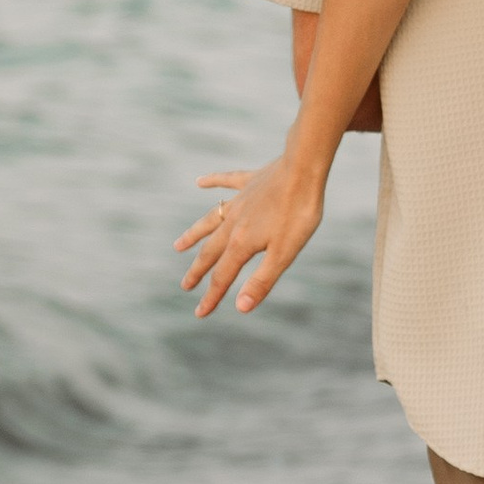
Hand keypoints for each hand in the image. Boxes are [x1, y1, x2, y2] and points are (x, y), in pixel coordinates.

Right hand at [176, 154, 325, 315]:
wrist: (304, 170)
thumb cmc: (298, 213)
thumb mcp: (285, 253)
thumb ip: (262, 280)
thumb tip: (240, 308)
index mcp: (242, 243)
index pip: (222, 276)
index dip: (211, 297)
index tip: (200, 314)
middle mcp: (234, 223)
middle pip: (211, 251)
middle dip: (198, 271)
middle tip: (185, 285)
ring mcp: (240, 201)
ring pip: (210, 220)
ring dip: (194, 234)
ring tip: (179, 246)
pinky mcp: (250, 182)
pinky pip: (226, 182)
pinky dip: (212, 182)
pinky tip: (200, 181)